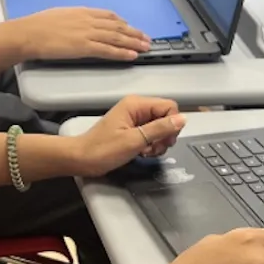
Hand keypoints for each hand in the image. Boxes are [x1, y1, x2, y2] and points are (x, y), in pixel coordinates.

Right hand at [14, 8, 149, 61]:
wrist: (29, 33)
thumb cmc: (37, 26)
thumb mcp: (58, 15)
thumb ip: (72, 19)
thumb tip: (75, 24)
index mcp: (82, 12)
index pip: (108, 16)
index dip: (122, 22)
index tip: (130, 26)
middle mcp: (88, 20)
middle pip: (117, 26)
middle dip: (134, 33)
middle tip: (146, 38)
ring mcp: (88, 33)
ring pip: (117, 37)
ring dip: (133, 43)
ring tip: (145, 47)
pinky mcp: (85, 47)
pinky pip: (108, 50)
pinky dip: (121, 53)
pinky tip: (131, 55)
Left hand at [70, 96, 184, 176]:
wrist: (81, 159)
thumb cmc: (102, 150)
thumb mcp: (134, 140)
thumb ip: (159, 128)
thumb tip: (182, 119)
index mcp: (136, 104)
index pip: (170, 106)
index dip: (172, 124)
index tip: (165, 140)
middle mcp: (137, 108)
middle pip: (167, 117)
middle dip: (165, 135)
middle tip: (154, 148)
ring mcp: (134, 119)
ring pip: (160, 128)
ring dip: (158, 142)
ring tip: (146, 151)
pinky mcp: (132, 130)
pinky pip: (151, 134)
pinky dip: (151, 145)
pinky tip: (143, 152)